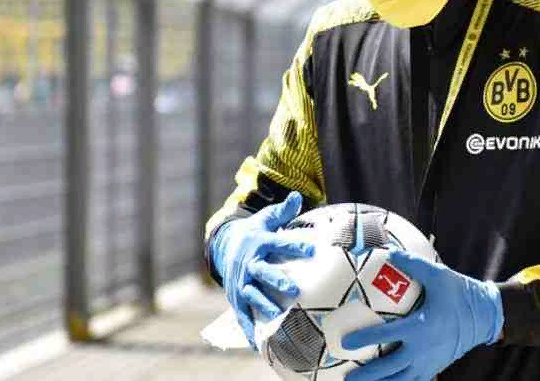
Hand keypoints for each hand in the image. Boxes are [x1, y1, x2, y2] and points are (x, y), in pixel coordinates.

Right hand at [210, 191, 315, 347]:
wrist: (226, 247)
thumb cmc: (255, 233)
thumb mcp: (266, 219)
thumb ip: (282, 211)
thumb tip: (296, 194)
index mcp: (259, 242)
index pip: (279, 242)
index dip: (295, 244)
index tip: (313, 248)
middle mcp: (249, 263)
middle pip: (263, 271)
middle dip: (277, 281)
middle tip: (294, 289)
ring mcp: (241, 282)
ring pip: (252, 295)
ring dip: (264, 306)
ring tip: (277, 318)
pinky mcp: (236, 298)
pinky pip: (242, 315)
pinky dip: (249, 330)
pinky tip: (259, 345)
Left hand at [342, 251, 502, 380]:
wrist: (486, 316)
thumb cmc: (460, 293)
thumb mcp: (438, 275)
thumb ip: (413, 265)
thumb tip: (388, 252)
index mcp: (421, 327)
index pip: (386, 336)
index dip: (365, 339)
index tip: (345, 342)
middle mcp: (423, 350)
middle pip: (390, 369)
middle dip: (367, 376)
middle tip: (346, 378)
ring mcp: (430, 362)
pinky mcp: (435, 367)